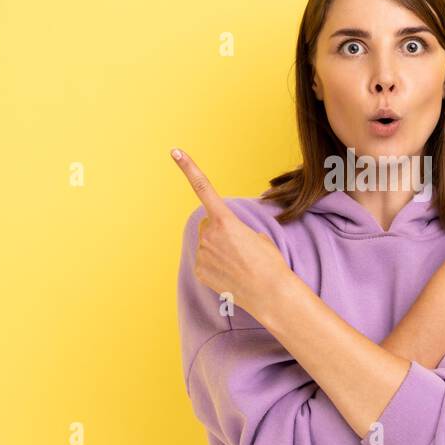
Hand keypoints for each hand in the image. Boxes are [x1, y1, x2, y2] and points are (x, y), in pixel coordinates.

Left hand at [172, 148, 292, 322]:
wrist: (270, 293)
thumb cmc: (270, 262)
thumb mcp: (258, 236)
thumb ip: (236, 229)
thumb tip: (224, 238)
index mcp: (225, 220)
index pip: (203, 188)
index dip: (188, 168)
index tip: (175, 152)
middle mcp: (209, 234)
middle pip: (209, 224)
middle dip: (221, 231)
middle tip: (241, 248)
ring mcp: (202, 254)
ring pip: (207, 244)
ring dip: (219, 250)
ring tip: (239, 264)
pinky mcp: (199, 271)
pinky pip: (205, 261)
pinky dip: (215, 266)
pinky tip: (230, 274)